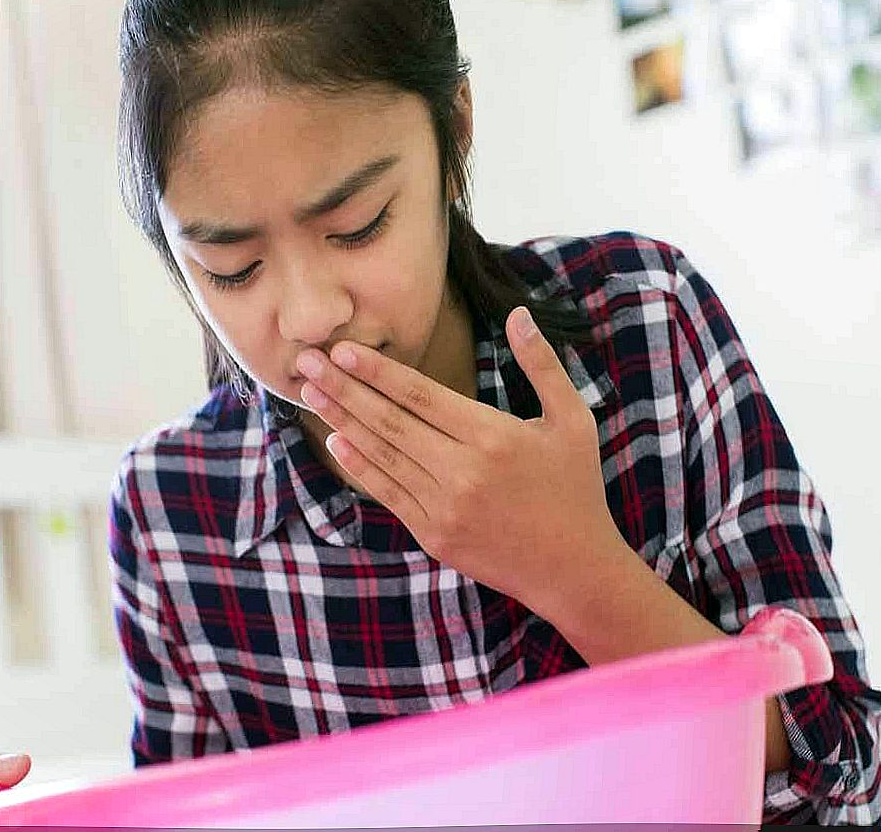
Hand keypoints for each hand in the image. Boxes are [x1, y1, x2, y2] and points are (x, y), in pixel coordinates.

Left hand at [296, 306, 625, 615]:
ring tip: (310, 394)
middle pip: (390, 422)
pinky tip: (336, 442)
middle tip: (305, 362)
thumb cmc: (574, 487)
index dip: (378, 371)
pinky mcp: (435, 534)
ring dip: (342, 422)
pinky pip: (388, 493)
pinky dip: (360, 467)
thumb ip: (542, 365)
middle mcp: (463, 471)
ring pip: (383, 456)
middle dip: (343, 389)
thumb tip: (519, 313)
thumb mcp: (573, 420)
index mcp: (493, 436)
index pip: (421, 396)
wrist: (572, 567)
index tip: (343, 350)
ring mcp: (444, 506)